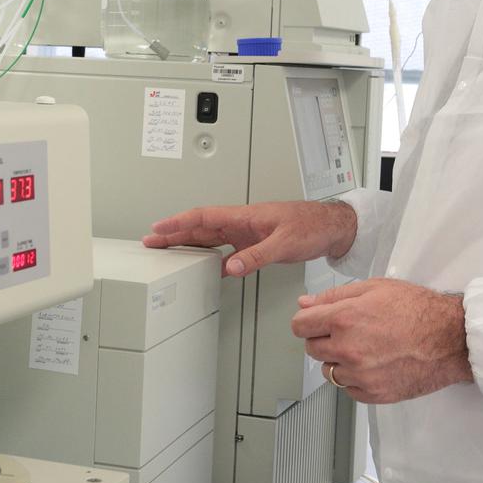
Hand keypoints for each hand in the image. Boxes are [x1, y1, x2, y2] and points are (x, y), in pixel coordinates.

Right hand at [142, 201, 357, 277]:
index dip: (179, 222)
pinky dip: (210, 256)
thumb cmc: (313, 225)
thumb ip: (256, 256)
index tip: (158, 228)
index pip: (204, 216)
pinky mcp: (254, 242)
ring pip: (209, 236)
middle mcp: (242, 222)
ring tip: (167, 251)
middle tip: (150, 242)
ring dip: (187, 243)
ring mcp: (247, 232)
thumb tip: (229, 267)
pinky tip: (204, 266)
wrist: (333, 227)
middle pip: (200, 227)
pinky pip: (224, 248)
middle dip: (173, 233)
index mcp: (245, 216)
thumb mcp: (285, 243)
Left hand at [291, 279, 473, 403]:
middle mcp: (348, 349)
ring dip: (339, 361)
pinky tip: (374, 364)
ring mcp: (360, 375)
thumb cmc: (419, 310)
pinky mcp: (373, 394)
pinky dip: (356, 379)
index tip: (316, 321)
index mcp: (344, 319)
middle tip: (348, 331)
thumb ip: (333, 296)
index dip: (307, 321)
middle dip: (324, 339)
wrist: (451, 338)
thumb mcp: (374, 288)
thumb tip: (305, 304)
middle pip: (311, 349)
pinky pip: (348, 389)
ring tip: (366, 348)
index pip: (299, 326)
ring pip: (329, 372)